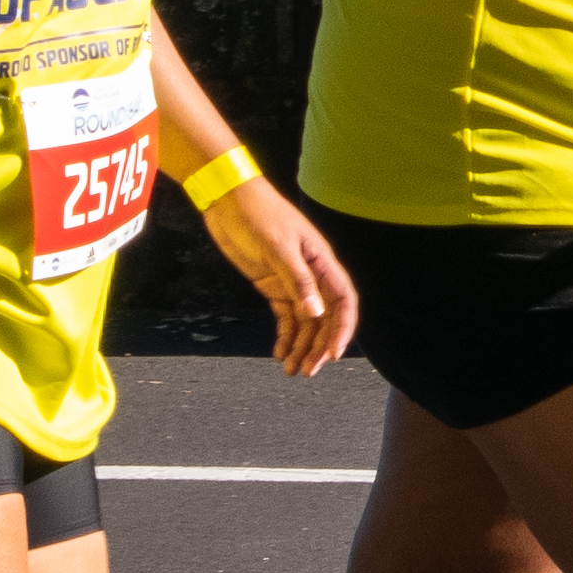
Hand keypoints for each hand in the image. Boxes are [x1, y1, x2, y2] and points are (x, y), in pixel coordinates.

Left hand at [199, 178, 359, 378]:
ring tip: (291, 370)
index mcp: (322, 262)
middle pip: (324, 318)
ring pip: (305, 322)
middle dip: (318, 346)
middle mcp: (312, 275)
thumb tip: (316, 314)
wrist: (229, 201)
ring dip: (301, 346)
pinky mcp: (273, 285)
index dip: (342, 329)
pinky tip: (280, 352)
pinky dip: (285, 336)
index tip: (333, 354)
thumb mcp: (278, 248)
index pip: (343, 302)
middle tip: (307, 371)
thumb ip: (298, 282)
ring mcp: (292, 282)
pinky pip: (285, 316)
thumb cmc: (259, 215)